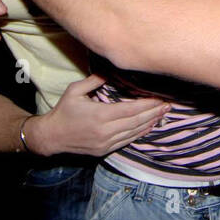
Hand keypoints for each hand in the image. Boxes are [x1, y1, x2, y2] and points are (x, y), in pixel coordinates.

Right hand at [26, 77, 168, 155]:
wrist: (52, 137)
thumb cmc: (63, 111)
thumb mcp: (75, 91)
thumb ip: (94, 80)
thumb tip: (110, 70)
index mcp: (100, 115)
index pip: (131, 110)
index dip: (147, 104)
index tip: (159, 98)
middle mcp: (105, 131)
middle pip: (136, 122)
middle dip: (154, 113)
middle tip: (168, 105)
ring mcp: (106, 142)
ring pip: (134, 133)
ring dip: (150, 123)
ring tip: (163, 114)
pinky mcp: (105, 150)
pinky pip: (127, 141)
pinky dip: (140, 133)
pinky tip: (148, 126)